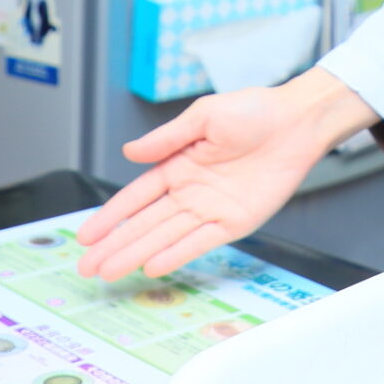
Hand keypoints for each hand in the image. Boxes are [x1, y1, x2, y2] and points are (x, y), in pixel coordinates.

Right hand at [73, 68, 379, 280]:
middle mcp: (190, 192)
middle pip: (144, 224)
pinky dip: (177, 254)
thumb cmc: (254, 111)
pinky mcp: (235, 222)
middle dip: (115, 245)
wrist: (296, 122)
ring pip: (165, 237)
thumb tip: (129, 153)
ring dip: (136, 255)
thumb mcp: (204, 116)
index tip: (87, 235)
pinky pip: (200, 242)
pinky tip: (152, 267)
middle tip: (87, 267)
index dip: (110, 216)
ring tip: (109, 272)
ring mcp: (211, 209)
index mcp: (178, 165)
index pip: (136, 197)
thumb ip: (166, 138)